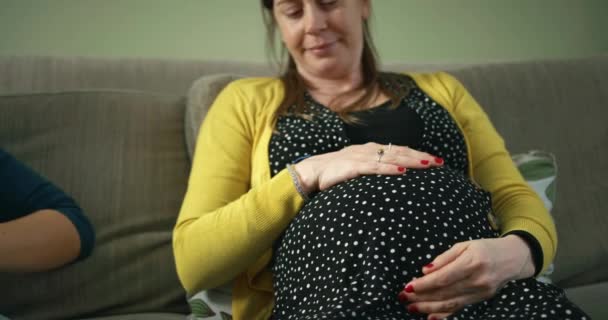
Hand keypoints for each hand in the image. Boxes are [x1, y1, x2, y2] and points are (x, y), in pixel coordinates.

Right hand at [293, 143, 442, 193]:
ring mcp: (360, 157)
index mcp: (370, 150)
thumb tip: (391, 178)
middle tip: (439, 162)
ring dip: (410, 161)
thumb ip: (373, 171)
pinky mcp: (351, 166)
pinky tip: (401, 171)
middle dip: (420, 156)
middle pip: (399, 151)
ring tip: (427, 165)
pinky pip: (374, 167)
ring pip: (390, 157)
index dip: (417, 154)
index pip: (399, 150)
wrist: (310, 172)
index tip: (434, 160)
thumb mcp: (357, 171)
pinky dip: (389, 168)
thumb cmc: (334, 174)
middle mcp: (368, 150)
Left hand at [398, 235, 534, 319]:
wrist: (514, 258)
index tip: (408, 285)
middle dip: (421, 297)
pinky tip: (430, 316)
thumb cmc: (485, 248)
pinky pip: (459, 308)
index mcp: (472, 262)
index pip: (443, 277)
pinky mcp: (482, 299)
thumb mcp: (464, 245)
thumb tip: (425, 270)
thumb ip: (444, 258)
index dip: (424, 284)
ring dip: (428, 307)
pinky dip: (444, 314)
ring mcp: (481, 292)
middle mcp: (477, 280)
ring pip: (450, 303)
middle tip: (403, 297)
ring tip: (411, 307)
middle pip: (444, 292)